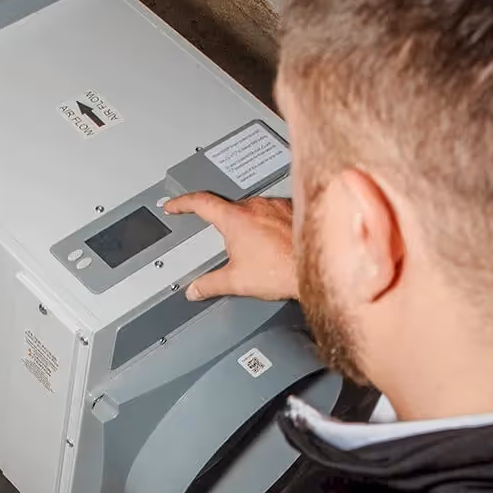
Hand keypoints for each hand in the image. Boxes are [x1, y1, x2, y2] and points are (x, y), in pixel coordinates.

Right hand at [162, 192, 297, 301]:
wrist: (319, 266)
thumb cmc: (283, 269)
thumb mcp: (237, 282)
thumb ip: (209, 284)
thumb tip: (194, 290)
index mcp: (235, 218)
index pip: (199, 202)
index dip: (182, 203)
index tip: (173, 205)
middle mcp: (255, 205)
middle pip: (228, 207)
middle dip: (223, 224)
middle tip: (227, 244)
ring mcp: (276, 205)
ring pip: (253, 209)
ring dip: (250, 224)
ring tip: (257, 249)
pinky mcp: (294, 209)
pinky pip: (274, 211)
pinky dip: (270, 224)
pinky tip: (276, 243)